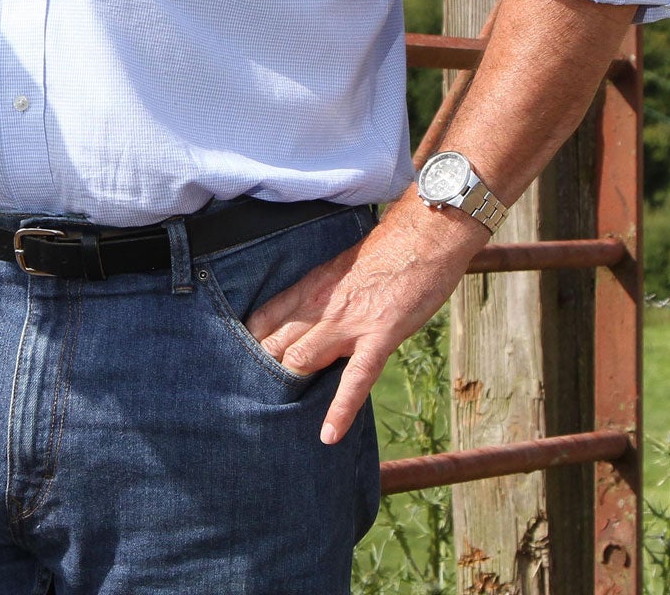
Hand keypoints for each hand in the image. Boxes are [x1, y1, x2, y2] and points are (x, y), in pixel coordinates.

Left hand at [247, 201, 488, 444]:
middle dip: (263, 371)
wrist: (426, 234)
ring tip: (281, 415)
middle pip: (276, 345)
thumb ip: (326, 293)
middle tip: (257, 396)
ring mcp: (348, 323)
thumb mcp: (343, 266)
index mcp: (311, 286)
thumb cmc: (391, 249)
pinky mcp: (379, 336)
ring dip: (291, 386)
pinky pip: (355, 379)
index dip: (252, 344)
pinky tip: (329, 434)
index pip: (265, 319)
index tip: (243, 362)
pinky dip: (340, 409)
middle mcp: (321, 305)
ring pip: (302, 361)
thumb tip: (317, 316)